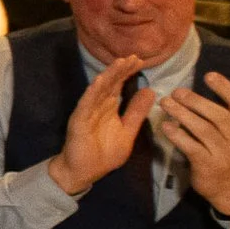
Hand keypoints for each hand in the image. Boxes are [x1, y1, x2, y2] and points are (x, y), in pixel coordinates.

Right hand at [47, 53, 149, 196]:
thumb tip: (150, 92)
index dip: (128, 73)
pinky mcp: (79, 121)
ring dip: (108, 76)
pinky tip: (98, 81)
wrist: (84, 172)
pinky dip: (92, 92)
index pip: (119, 85)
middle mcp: (98, 106)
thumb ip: (137, 113)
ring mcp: (87, 112)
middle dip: (121, 69)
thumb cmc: (104, 154)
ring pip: (99, 90)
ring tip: (119, 62)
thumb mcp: (128, 132)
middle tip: (133, 56)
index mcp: (109, 108)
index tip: (140, 61)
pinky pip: (86, 104)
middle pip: (110, 83)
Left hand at [160, 71, 229, 216]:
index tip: (208, 75)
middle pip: (219, 116)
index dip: (225, 89)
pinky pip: (192, 148)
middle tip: (177, 91)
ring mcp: (224, 154)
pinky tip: (165, 126)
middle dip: (196, 101)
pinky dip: (177, 135)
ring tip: (166, 103)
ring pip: (203, 130)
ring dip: (182, 114)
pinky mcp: (208, 166)